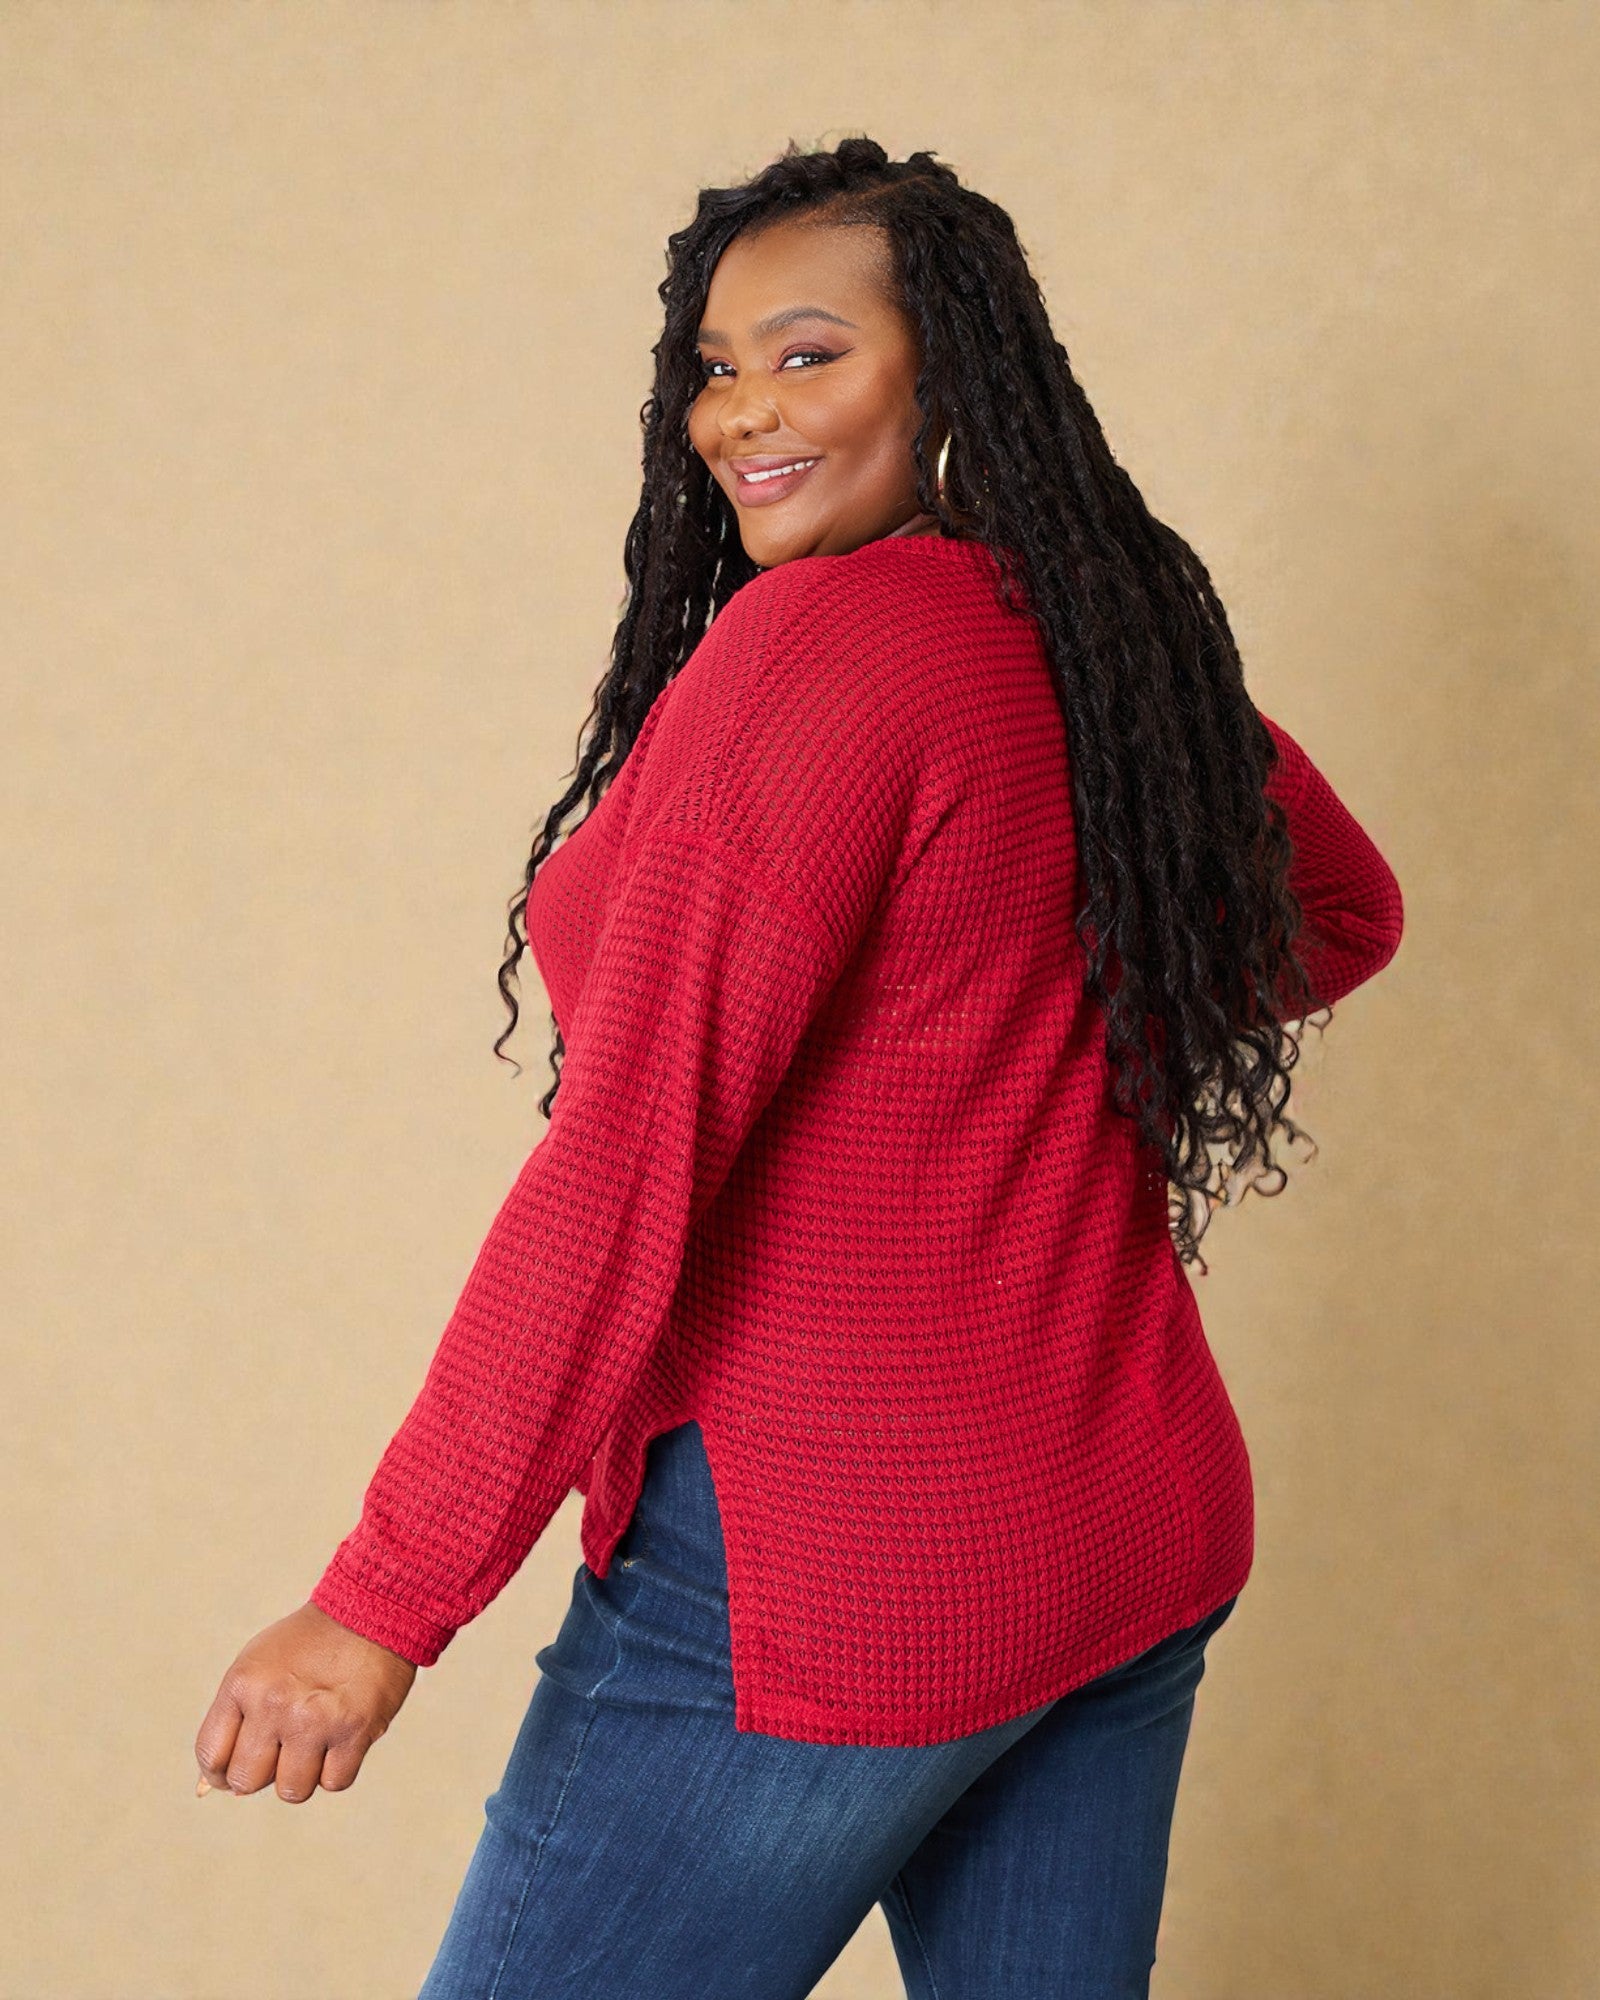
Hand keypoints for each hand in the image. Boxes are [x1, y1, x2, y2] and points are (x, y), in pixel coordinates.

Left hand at [194, 1601, 417, 1802]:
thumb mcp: (257, 1667)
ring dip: (302, 1774)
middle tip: (284, 1746)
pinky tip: (341, 1738)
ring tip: (315, 1740)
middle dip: (263, 1771)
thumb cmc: (308, 1644)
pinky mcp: (355, 1730)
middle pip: (245, 1782)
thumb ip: (230, 1721)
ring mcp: (315, 1720)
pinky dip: (338, 1769)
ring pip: (291, 1791)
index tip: (243, 1760)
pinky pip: (334, 1783)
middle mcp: (274, 1703)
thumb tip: (207, 1789)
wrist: (371, 1608)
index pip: (211, 1757)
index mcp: (243, 1683)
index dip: (221, 1771)